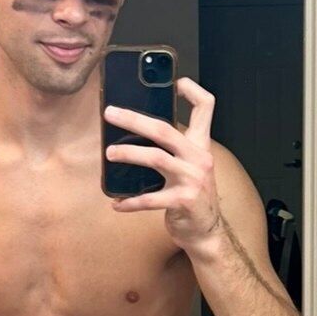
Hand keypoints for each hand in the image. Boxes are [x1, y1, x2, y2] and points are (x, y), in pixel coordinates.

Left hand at [103, 76, 222, 252]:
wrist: (206, 232)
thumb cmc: (191, 197)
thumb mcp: (189, 168)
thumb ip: (172, 150)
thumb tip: (133, 134)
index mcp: (200, 146)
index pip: (206, 108)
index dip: (193, 90)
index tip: (176, 82)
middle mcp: (199, 158)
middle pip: (166, 129)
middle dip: (134, 119)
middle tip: (110, 114)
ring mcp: (193, 179)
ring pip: (156, 158)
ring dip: (129, 153)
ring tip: (110, 153)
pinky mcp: (184, 201)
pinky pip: (150, 199)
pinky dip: (130, 202)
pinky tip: (117, 203)